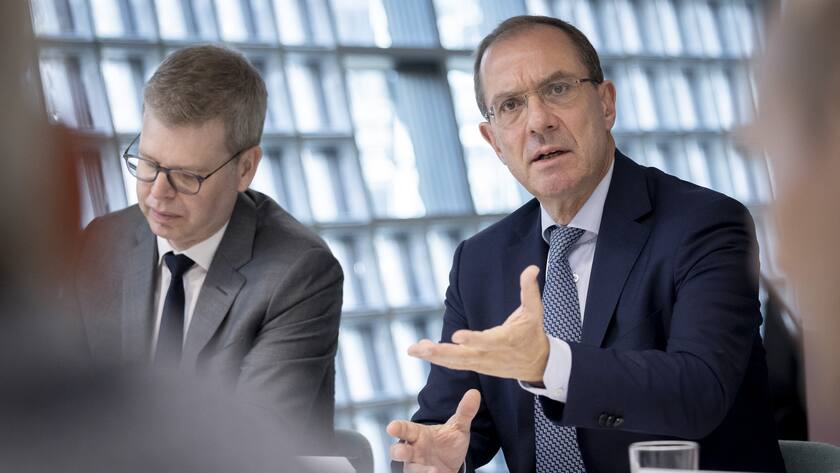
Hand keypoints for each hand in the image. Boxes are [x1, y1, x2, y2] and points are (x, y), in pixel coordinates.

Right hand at [387, 390, 479, 472]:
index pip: (405, 429)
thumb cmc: (448, 443)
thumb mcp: (458, 427)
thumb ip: (464, 411)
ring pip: (410, 470)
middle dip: (398, 452)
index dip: (397, 428)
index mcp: (419, 434)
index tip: (391, 427)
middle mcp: (413, 451)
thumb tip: (474, 393)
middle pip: (399, 451)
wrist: (453, 464)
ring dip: (420, 471)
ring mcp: (416, 467)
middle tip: (401, 452)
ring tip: (434, 471)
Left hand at [407, 265, 548, 382]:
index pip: (488, 341)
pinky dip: (437, 358)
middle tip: (423, 348)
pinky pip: (454, 364)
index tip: (457, 337)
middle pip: (465, 356)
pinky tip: (420, 351)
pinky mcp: (476, 366)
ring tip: (413, 349)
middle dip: (443, 353)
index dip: (473, 340)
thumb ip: (530, 290)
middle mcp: (491, 355)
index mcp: (507, 340)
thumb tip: (532, 268)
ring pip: (455, 362)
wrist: (537, 363)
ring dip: (434, 356)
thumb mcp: (534, 311)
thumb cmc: (533, 333)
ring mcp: (482, 363)